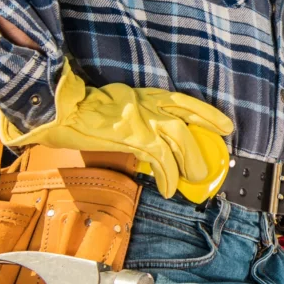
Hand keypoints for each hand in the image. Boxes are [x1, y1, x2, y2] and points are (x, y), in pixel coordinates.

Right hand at [0, 62, 233, 198]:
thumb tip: (152, 142)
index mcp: (144, 94)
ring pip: (179, 139)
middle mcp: (146, 102)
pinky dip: (168, 176)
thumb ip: (138, 117)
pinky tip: (168, 188)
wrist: (58, 109)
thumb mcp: (117, 105)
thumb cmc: (81, 111)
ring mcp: (140, 118)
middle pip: (187, 119)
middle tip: (209, 162)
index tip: (225, 125)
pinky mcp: (131, 135)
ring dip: (189, 162)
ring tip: (192, 179)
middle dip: (204, 141)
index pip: (183, 101)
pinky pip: (159, 158)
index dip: (207, 113)